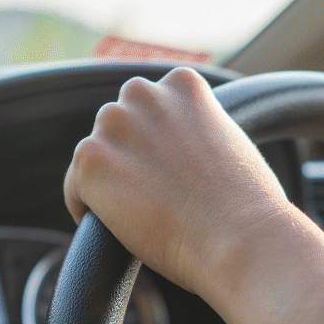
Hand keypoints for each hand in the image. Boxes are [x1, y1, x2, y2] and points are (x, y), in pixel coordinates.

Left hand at [64, 67, 292, 297]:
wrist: (240, 239)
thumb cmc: (247, 209)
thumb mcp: (231, 146)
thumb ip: (198, 133)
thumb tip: (178, 154)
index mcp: (182, 84)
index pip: (150, 108)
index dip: (156, 146)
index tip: (167, 175)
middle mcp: (144, 94)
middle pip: (118, 127)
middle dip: (129, 159)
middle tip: (154, 200)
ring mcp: (113, 125)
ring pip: (96, 157)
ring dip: (110, 184)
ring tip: (141, 217)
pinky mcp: (90, 160)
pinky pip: (75, 189)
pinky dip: (89, 211)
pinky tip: (119, 229)